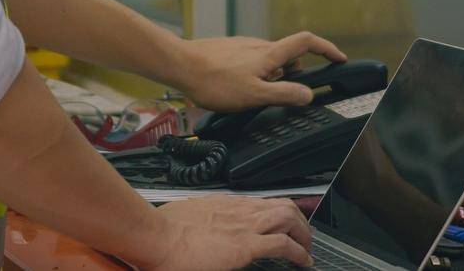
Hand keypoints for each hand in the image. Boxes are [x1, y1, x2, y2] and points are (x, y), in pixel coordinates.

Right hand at [132, 196, 312, 269]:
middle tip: (302, 237)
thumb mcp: (187, 219)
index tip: (280, 224)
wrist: (156, 236)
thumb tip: (200, 232)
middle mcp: (239, 210)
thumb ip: (201, 222)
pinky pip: (284, 245)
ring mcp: (245, 225)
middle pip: (283, 204)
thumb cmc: (163, 230)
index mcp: (225, 204)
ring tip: (307, 248)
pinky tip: (304, 261)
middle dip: (299, 220)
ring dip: (303, 232)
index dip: (276, 212)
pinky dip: (299, 252)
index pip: (261, 202)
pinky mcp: (246, 245)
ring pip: (289, 217)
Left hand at [171, 32, 345, 112]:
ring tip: (254, 97)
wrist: (180, 65)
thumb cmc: (213, 81)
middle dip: (293, 75)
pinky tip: (237, 89)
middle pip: (287, 55)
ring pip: (267, 59)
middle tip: (285, 96)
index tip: (339, 58)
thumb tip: (308, 94)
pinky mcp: (229, 51)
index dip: (327, 48)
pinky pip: (250, 61)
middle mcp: (258, 45)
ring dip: (271, 76)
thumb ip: (283, 94)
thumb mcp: (254, 95)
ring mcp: (242, 46)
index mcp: (269, 54)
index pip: (307, 42)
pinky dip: (254, 74)